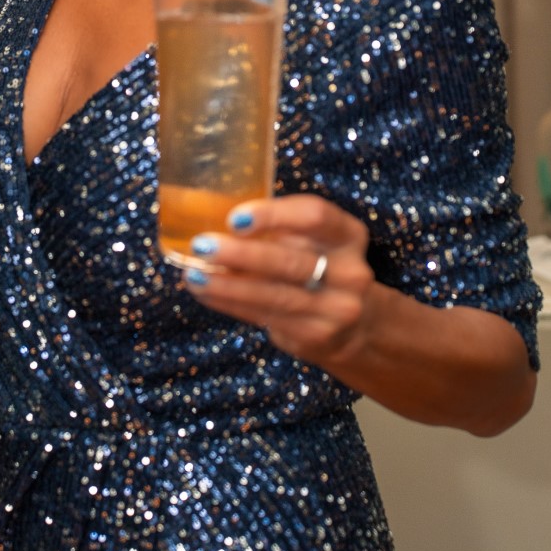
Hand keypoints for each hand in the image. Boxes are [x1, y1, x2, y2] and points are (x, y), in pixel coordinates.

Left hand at [182, 194, 378, 366]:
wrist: (356, 325)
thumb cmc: (322, 267)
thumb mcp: (318, 240)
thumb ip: (282, 229)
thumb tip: (217, 217)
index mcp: (349, 235)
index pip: (315, 216)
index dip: (274, 214)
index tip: (235, 217)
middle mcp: (349, 272)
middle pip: (290, 260)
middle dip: (241, 254)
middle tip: (203, 245)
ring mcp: (335, 308)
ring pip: (273, 295)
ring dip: (227, 285)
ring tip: (194, 274)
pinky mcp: (314, 336)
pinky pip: (264, 316)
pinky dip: (230, 303)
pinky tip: (206, 292)